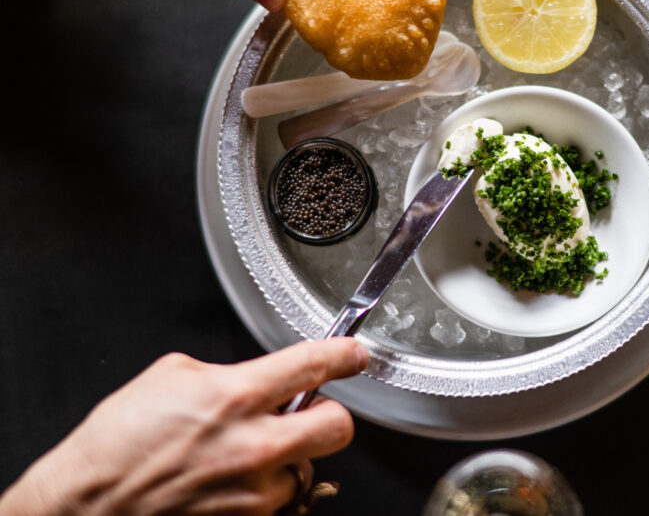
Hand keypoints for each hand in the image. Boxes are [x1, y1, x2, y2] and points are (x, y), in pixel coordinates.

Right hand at [0, 338, 368, 515]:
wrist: (86, 507)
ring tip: (248, 457)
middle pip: (337, 427)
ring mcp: (252, 492)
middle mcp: (252, 446)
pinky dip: (263, 492)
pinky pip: (277, 503)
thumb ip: (227, 374)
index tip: (355, 355)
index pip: (313, 365)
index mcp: (234, 396)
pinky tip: (231, 483)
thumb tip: (257, 379)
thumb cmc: (117, 445)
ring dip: (288, 461)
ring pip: (306, 470)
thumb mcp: (171, 378)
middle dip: (329, 415)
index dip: (344, 356)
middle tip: (309, 412)